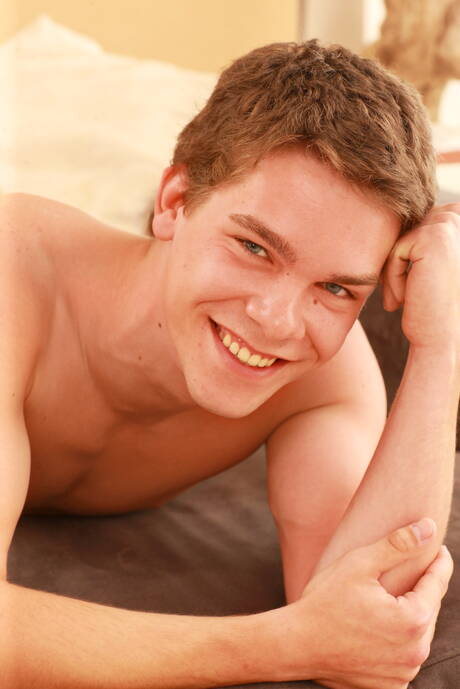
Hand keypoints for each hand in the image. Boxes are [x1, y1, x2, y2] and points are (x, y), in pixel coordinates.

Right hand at [279, 520, 452, 688]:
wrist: (295, 644)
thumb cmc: (324, 601)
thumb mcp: (360, 564)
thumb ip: (398, 545)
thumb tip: (429, 527)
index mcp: (413, 621)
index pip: (437, 583)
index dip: (439, 562)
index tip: (439, 548)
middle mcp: (414, 653)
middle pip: (428, 610)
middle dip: (423, 589)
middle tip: (415, 569)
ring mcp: (402, 674)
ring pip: (417, 635)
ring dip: (411, 616)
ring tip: (396, 596)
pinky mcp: (389, 687)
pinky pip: (403, 657)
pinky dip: (399, 641)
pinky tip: (383, 625)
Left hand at [382, 203, 459, 353]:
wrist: (442, 339)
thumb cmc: (433, 306)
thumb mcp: (428, 264)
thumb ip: (419, 237)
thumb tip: (387, 212)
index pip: (415, 225)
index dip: (406, 257)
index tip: (417, 286)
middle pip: (404, 230)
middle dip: (399, 262)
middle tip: (410, 295)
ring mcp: (451, 224)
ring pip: (398, 241)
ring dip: (396, 271)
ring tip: (409, 297)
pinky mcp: (434, 237)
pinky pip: (394, 251)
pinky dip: (393, 276)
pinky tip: (407, 298)